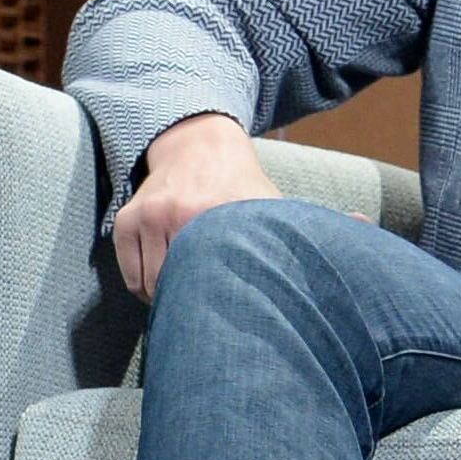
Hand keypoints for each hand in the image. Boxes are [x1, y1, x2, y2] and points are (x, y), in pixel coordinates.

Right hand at [114, 112, 282, 299]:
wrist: (199, 144)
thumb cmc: (240, 183)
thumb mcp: (268, 203)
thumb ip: (291, 233)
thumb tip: (334, 252)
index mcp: (215, 214)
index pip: (211, 277)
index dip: (218, 302)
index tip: (227, 315)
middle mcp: (177, 214)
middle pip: (175, 284)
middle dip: (190, 303)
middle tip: (206, 313)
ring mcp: (148, 216)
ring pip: (149, 283)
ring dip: (165, 298)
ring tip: (186, 302)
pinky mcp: (126, 219)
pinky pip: (129, 273)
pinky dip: (143, 287)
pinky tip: (162, 290)